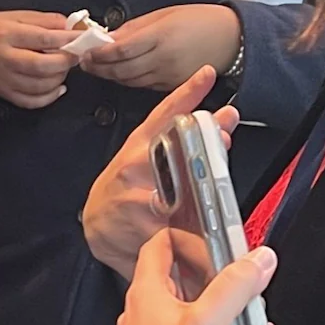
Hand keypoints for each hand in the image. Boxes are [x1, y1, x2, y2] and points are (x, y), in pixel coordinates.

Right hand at [0, 10, 77, 110]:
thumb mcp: (15, 16)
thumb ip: (44, 21)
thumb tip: (70, 27)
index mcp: (6, 33)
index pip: (43, 38)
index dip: (67, 39)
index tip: (81, 38)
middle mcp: (3, 58)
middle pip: (41, 66)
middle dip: (65, 61)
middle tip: (75, 55)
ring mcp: (3, 79)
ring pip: (39, 86)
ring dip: (59, 78)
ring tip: (63, 68)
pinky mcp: (4, 93)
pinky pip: (31, 101)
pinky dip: (49, 97)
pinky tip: (57, 87)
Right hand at [81, 68, 237, 277]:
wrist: (96, 224)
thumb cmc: (127, 188)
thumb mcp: (147, 158)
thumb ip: (185, 144)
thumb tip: (224, 127)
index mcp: (141, 144)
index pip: (165, 114)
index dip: (186, 93)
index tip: (206, 74)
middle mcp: (136, 164)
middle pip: (180, 152)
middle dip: (208, 146)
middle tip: (224, 136)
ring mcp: (137, 195)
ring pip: (184, 196)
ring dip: (211, 200)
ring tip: (228, 197)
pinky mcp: (141, 226)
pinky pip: (179, 235)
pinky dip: (199, 244)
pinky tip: (211, 250)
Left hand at [86, 4, 241, 91]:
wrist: (232, 39)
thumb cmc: (200, 20)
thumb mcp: (165, 14)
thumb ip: (134, 28)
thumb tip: (108, 36)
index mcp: (161, 36)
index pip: (121, 49)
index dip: (99, 53)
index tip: (85, 50)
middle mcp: (163, 59)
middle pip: (121, 69)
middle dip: (99, 67)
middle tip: (83, 61)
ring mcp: (168, 75)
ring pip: (129, 81)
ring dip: (109, 75)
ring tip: (95, 67)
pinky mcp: (172, 85)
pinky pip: (143, 85)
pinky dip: (127, 80)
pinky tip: (118, 73)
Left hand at [118, 229, 276, 324]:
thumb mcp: (212, 320)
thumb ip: (238, 284)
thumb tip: (257, 258)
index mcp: (144, 297)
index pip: (157, 248)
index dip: (185, 237)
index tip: (211, 240)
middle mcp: (138, 319)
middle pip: (176, 281)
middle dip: (211, 280)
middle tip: (237, 284)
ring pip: (186, 315)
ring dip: (217, 313)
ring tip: (245, 323)